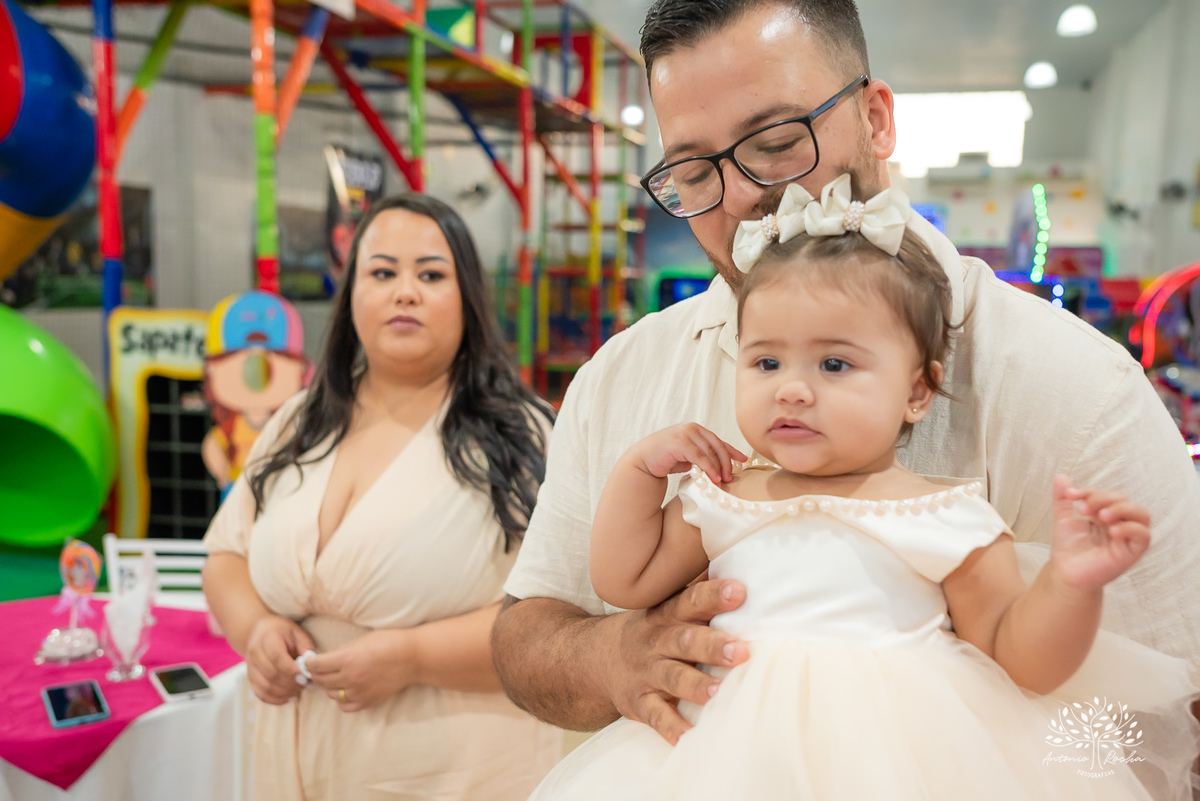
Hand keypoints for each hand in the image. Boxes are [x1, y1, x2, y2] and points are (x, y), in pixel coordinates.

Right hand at [245, 615, 314, 704]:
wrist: (259, 631)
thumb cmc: (283, 633)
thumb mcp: (297, 634)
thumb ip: (306, 649)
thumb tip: (312, 667)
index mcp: (268, 637)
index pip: (277, 657)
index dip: (291, 671)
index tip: (305, 679)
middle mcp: (255, 651)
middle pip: (270, 674)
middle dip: (290, 684)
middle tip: (305, 685)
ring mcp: (250, 666)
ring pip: (264, 686)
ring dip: (283, 693)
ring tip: (298, 692)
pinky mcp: (250, 677)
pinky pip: (260, 693)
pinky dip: (274, 699)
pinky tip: (288, 698)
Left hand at [305, 629, 417, 712]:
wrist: (412, 657)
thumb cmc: (388, 642)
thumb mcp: (361, 641)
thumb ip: (341, 652)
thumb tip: (325, 659)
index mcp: (347, 659)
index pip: (316, 665)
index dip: (309, 662)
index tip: (309, 661)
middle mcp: (350, 678)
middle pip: (321, 680)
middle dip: (317, 674)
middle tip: (318, 669)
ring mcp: (358, 692)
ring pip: (331, 694)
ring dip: (329, 686)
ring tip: (335, 678)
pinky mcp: (367, 702)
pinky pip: (344, 706)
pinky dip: (341, 699)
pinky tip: (345, 690)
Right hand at [603, 578, 749, 744]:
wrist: (594, 659)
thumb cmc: (652, 632)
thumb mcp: (667, 609)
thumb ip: (698, 595)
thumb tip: (738, 563)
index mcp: (667, 615)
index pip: (691, 601)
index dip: (714, 596)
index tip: (739, 592)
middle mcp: (656, 641)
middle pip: (684, 640)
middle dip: (713, 645)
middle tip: (741, 650)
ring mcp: (645, 672)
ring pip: (672, 678)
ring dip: (694, 685)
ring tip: (717, 691)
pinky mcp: (638, 702)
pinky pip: (654, 715)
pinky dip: (670, 727)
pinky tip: (688, 736)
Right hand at [630, 423, 746, 483]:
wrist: (643, 461)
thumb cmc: (665, 459)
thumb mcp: (688, 457)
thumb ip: (702, 457)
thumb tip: (721, 467)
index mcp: (695, 430)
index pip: (718, 440)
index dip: (732, 450)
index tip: (743, 460)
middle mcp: (692, 428)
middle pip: (717, 445)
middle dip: (726, 461)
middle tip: (730, 476)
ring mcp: (686, 434)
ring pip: (710, 451)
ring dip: (718, 467)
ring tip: (722, 481)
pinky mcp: (680, 442)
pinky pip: (700, 457)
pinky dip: (709, 468)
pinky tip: (713, 478)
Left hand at [1049, 475, 1150, 590]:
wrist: (1065, 572)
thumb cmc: (1067, 547)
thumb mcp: (1063, 519)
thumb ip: (1063, 498)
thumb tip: (1060, 476)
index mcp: (1106, 513)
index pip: (1106, 494)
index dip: (1089, 491)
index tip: (1070, 494)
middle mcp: (1120, 523)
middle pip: (1124, 500)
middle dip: (1103, 499)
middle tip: (1084, 508)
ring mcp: (1127, 537)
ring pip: (1141, 515)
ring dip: (1122, 509)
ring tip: (1101, 515)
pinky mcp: (1132, 552)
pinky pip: (1144, 536)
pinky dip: (1131, 528)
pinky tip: (1112, 530)